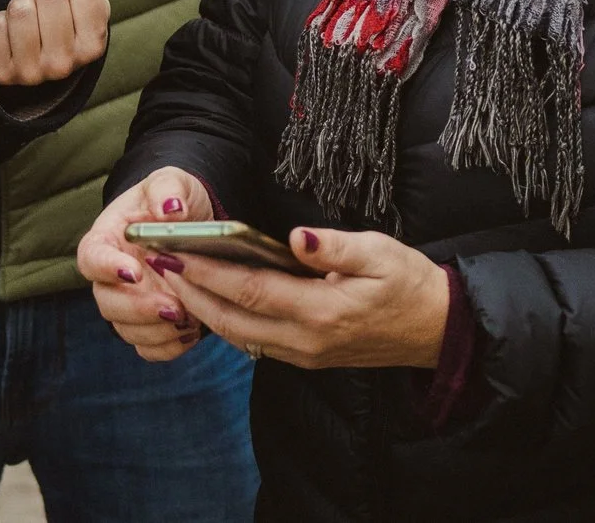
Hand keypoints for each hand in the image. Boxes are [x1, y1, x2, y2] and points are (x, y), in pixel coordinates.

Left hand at [0, 0, 108, 87]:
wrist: (39, 68)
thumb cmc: (65, 27)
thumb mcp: (89, 9)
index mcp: (92, 45)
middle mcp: (64, 63)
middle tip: (42, 3)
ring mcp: (31, 71)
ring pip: (20, 9)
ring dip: (20, 5)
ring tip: (27, 19)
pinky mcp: (2, 72)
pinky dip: (0, 21)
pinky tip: (10, 35)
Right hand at [76, 168, 216, 361]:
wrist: (191, 220)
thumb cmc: (172, 198)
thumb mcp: (172, 182)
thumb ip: (168, 190)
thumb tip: (170, 208)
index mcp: (108, 239)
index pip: (92, 257)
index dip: (107, 269)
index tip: (133, 272)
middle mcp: (112, 276)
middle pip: (106, 301)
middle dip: (138, 309)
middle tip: (173, 307)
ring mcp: (128, 302)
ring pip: (125, 329)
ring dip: (155, 331)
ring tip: (189, 321)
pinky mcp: (149, 323)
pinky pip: (147, 347)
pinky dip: (167, 347)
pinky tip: (192, 335)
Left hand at [166, 226, 450, 370]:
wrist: (436, 330)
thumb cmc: (409, 283)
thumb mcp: (380, 252)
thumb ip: (334, 247)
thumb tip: (295, 237)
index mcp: (322, 311)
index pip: (251, 290)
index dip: (209, 272)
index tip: (175, 253)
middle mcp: (306, 340)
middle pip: (233, 318)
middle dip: (191, 292)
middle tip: (157, 263)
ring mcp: (304, 354)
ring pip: (239, 334)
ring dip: (203, 308)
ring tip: (173, 278)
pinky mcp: (305, 357)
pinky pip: (253, 341)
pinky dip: (225, 320)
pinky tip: (210, 298)